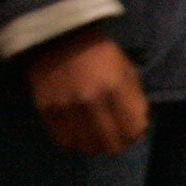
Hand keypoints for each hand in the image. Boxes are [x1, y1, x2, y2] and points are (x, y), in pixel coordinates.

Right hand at [25, 28, 147, 155]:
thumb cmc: (99, 54)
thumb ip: (134, 100)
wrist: (58, 37)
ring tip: (96, 139)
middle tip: (115, 139)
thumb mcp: (126, 69)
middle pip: (110, 145)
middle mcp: (90, 101)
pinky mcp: (46, 110)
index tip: (132, 132)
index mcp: (115, 87)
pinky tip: (78, 135)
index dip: (135, 135)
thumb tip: (138, 130)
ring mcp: (66, 107)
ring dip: (94, 147)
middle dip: (117, 145)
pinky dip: (74, 142)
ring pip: (86, 147)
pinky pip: (63, 141)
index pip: (132, 130)